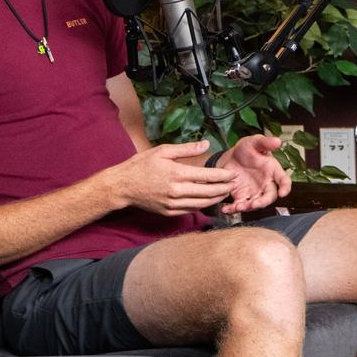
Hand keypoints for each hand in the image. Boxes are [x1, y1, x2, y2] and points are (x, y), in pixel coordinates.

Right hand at [112, 140, 234, 215]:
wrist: (122, 186)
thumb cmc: (141, 165)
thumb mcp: (163, 151)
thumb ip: (186, 149)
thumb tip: (207, 144)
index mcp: (177, 173)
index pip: (208, 176)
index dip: (224, 176)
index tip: (233, 174)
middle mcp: (177, 191)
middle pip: (209, 192)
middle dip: (224, 189)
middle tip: (234, 185)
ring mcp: (173, 204)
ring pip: (202, 204)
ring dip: (216, 199)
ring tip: (225, 193)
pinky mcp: (169, 212)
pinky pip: (191, 210)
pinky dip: (202, 206)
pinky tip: (208, 200)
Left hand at [218, 133, 294, 211]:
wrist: (230, 157)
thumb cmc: (246, 149)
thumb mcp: (254, 142)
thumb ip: (265, 142)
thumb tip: (278, 141)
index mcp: (273, 171)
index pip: (284, 180)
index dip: (285, 187)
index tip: (283, 193)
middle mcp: (265, 184)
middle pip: (269, 196)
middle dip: (263, 202)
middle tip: (255, 204)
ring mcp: (254, 192)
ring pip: (255, 204)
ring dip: (248, 207)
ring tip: (238, 206)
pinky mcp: (241, 196)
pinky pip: (239, 205)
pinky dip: (233, 209)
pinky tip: (226, 209)